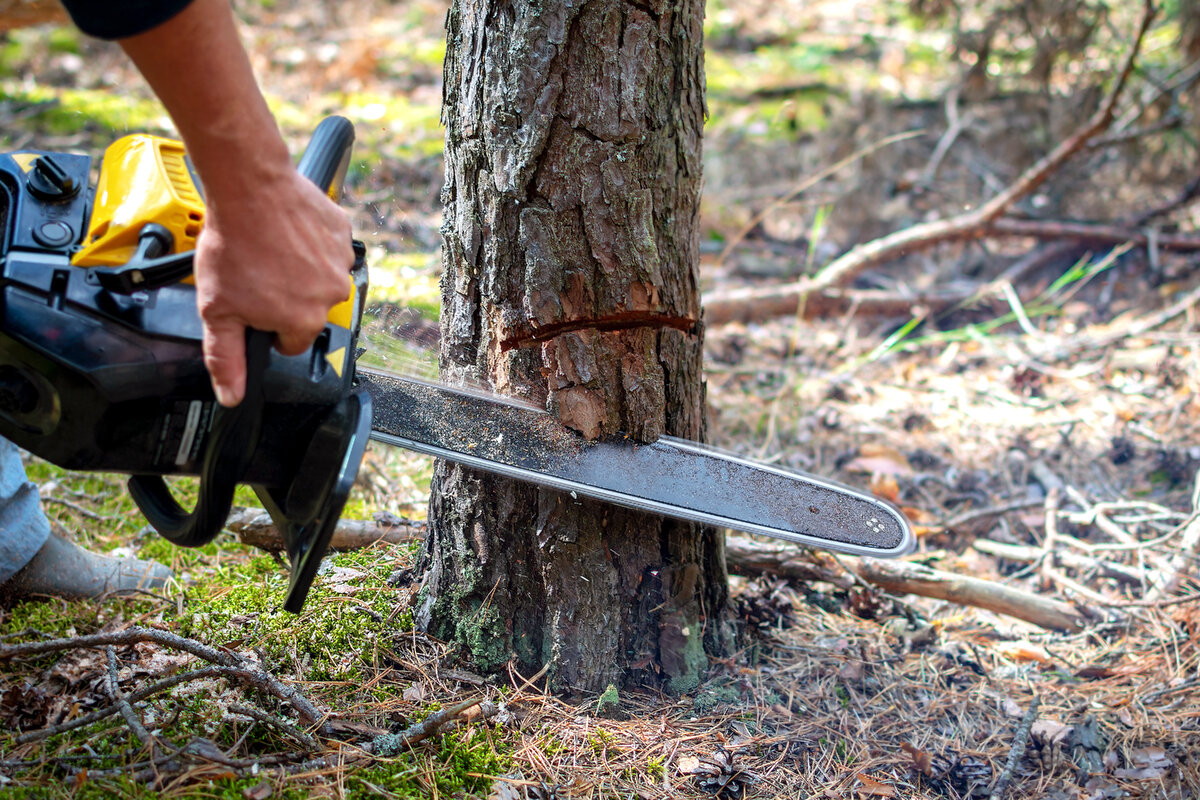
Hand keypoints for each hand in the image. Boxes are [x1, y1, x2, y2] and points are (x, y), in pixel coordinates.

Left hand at [114, 0, 353, 406]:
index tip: (253, 302)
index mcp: (303, 321)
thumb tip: (232, 397)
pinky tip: (287, 232)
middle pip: (308, 309)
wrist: (248, 188)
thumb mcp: (216, 310)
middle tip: (257, 271)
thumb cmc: (232, 245)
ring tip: (270, 249)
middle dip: (286, 297)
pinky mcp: (343, 233)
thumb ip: (226, 358)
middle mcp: (330, 296)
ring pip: (320, 278)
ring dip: (300, 269)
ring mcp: (341, 263)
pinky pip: (329, 248)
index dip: (268, 325)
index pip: (290, 341)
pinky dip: (312, 243)